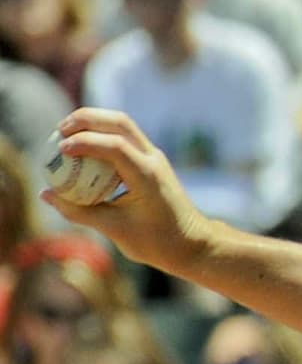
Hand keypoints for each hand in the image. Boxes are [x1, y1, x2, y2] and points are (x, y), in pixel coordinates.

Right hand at [42, 109, 215, 273]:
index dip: (85, 142)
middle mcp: (153, 160)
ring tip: (65, 136)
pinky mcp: (152, 162)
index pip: (115, 145)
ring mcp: (155, 158)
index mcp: (147, 176)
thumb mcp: (114, 229)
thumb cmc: (157, 242)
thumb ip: (78, 211)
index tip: (59, 150)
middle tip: (58, 131)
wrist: (193, 244)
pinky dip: (102, 137)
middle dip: (86, 119)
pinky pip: (125, 139)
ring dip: (94, 124)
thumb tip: (46, 194)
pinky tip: (83, 150)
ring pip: (123, 126)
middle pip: (119, 122)